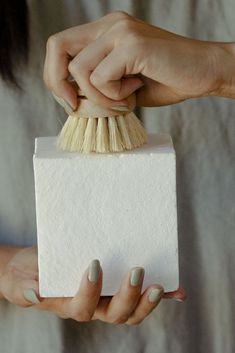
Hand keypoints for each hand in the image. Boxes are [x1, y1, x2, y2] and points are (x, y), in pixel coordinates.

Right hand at [0, 247, 185, 324]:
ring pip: (132, 309)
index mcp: (71, 306)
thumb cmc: (28, 276)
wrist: (35, 270)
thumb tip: (36, 293)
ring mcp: (108, 298)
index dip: (90, 291)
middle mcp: (93, 306)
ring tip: (160, 285)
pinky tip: (178, 290)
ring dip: (149, 300)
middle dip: (128, 296)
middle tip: (136, 270)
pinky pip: (143, 295)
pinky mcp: (119, 287)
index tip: (94, 264)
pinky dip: (162, 295)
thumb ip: (25, 289)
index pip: (82, 307)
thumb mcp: (21, 281)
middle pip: (116, 313)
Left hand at [44, 11, 234, 111]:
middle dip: (58, 84)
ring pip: (80, 70)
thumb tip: (73, 101)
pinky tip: (135, 92)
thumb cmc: (165, 80)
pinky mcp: (133, 45)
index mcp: (105, 31)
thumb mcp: (121, 86)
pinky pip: (101, 78)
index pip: (59, 46)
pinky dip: (114, 96)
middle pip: (57, 46)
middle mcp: (110, 25)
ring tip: (124, 99)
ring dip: (99, 97)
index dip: (54, 76)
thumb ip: (97, 87)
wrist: (202, 73)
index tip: (70, 101)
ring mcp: (121, 32)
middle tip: (77, 106)